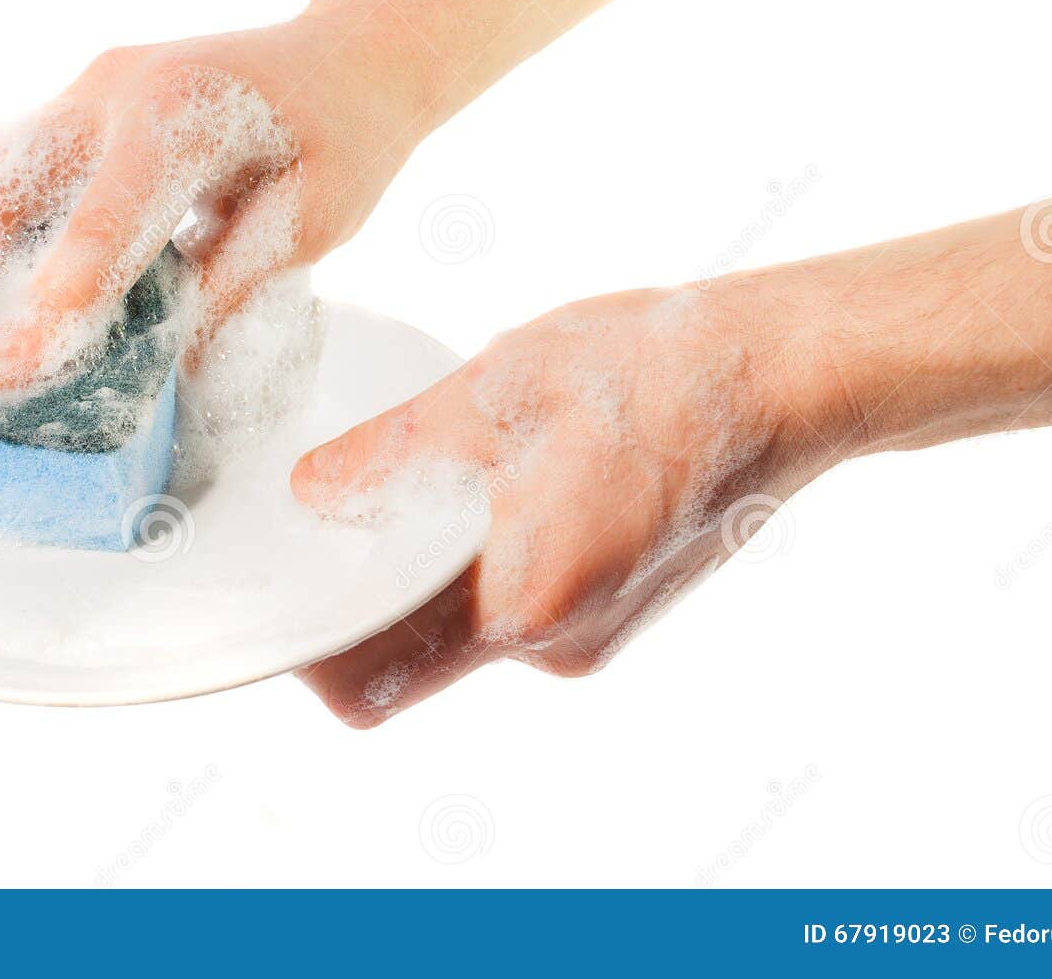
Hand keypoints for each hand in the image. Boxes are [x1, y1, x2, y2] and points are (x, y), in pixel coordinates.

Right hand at [0, 5, 432, 388]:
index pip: (104, 222)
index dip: (52, 303)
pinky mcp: (77, 106)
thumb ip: (231, 282)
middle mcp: (116, 88)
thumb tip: (163, 359)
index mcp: (186, 114)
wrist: (347, 51)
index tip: (2, 376)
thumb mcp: (313, 222)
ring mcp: (87, 89)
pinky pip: (1, 161)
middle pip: (3, 184)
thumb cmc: (343, 139)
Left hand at [290, 185, 1051, 726]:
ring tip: (395, 490)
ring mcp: (590, 634)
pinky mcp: (612, 608)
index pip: (370, 681)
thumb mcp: (495, 392)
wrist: (782, 374)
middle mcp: (555, 644)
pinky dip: (469, 570)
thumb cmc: (652, 371)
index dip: (306, 651)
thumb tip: (310, 496)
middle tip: (313, 528)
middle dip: (353, 609)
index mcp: (521, 600)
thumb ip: (390, 455)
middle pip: (408, 663)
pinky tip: (472, 489)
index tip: (269, 596)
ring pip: (458, 635)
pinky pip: (509, 611)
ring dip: (414, 581)